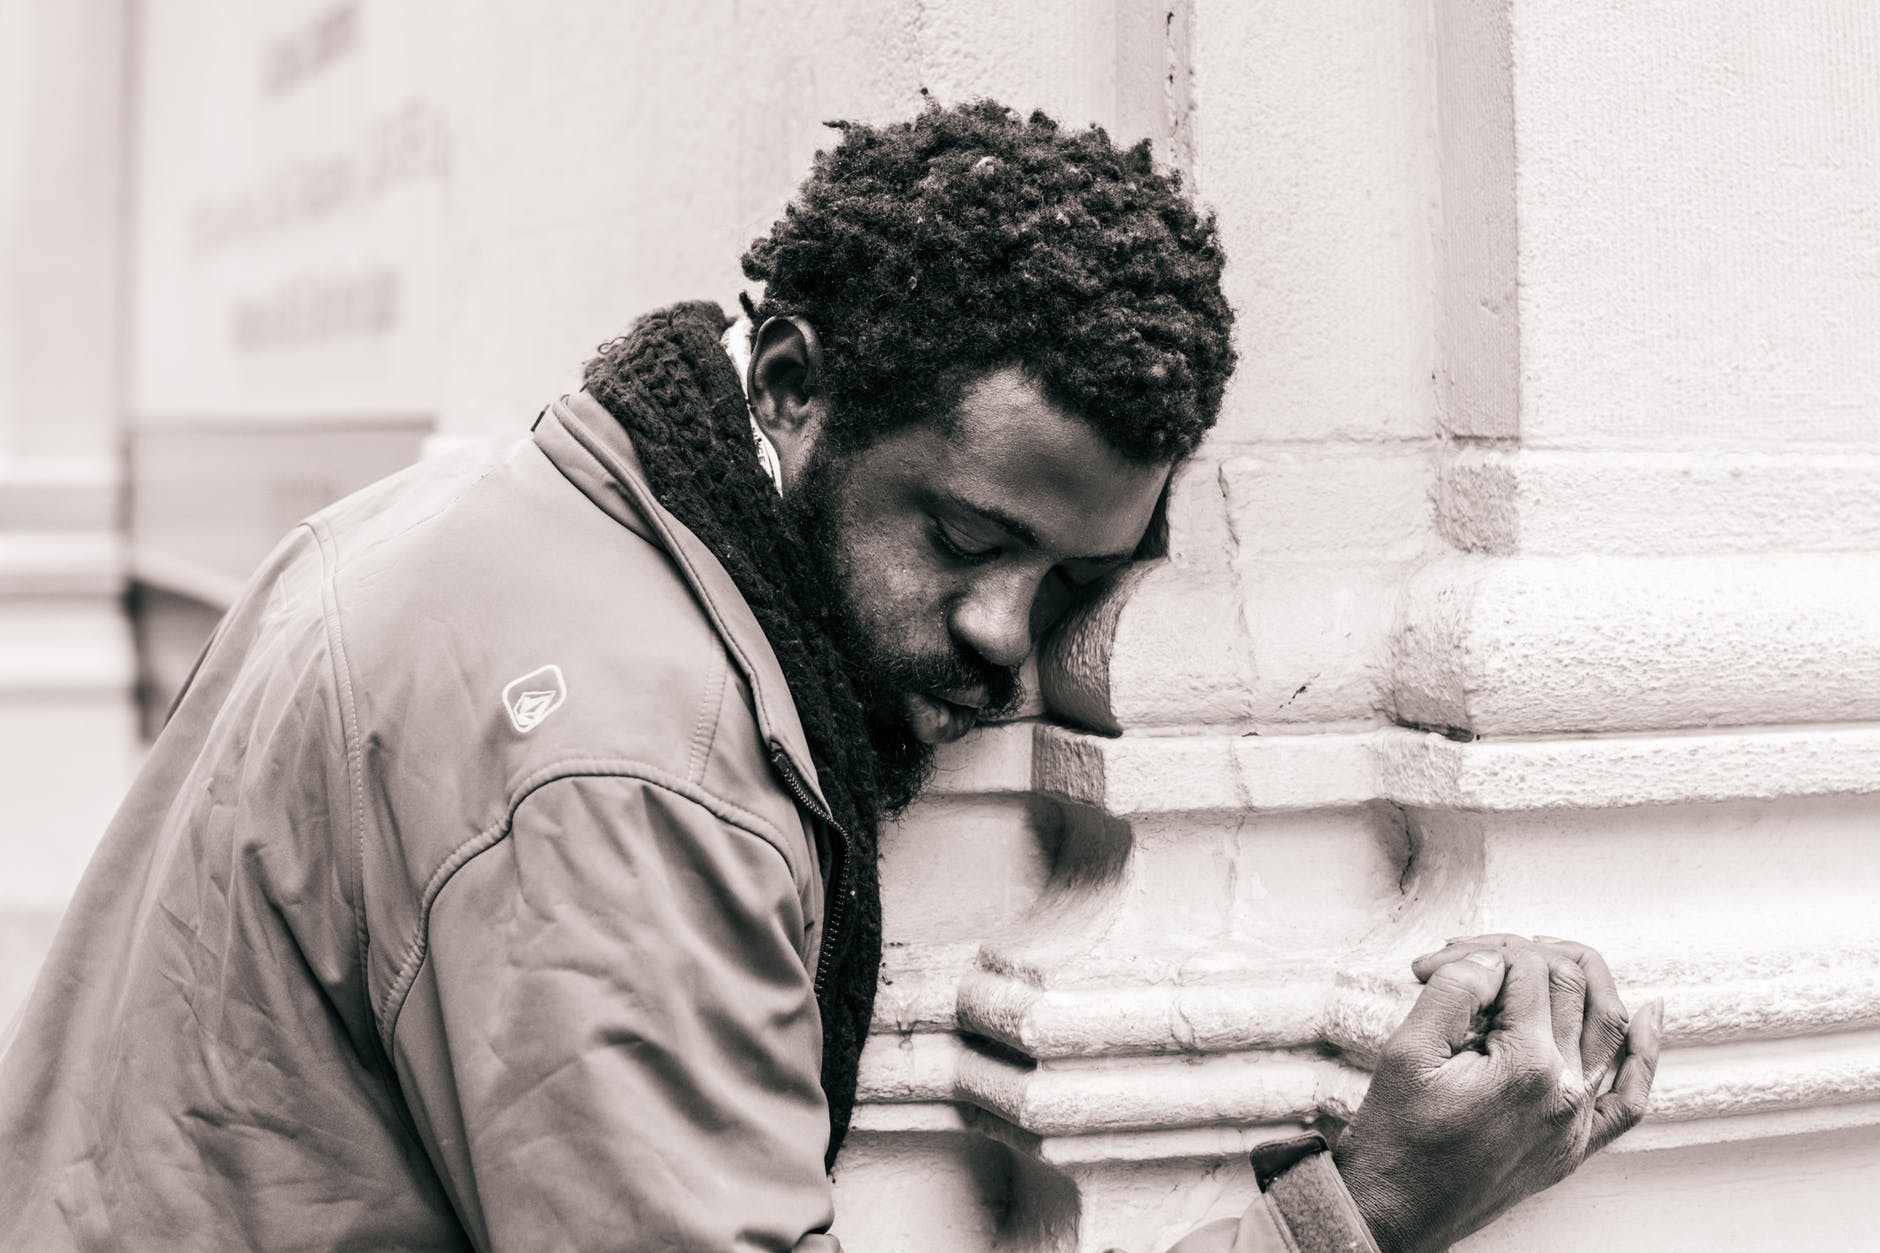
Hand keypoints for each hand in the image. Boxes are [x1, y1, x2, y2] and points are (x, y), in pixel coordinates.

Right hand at [1331, 937, 1661, 1252]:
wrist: (1394, 1210)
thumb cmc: (1394, 1138)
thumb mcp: (1408, 1049)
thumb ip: (1455, 988)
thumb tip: (1489, 960)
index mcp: (1528, 1066)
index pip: (1524, 970)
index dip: (1475, 951)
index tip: (1432, 965)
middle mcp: (1566, 1093)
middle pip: (1571, 986)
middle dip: (1520, 953)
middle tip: (1472, 955)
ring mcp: (1577, 1122)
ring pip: (1609, 1027)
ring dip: (1585, 979)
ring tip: (1549, 953)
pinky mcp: (1574, 1145)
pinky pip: (1629, 1097)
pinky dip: (1644, 1053)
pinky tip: (1646, 1018)